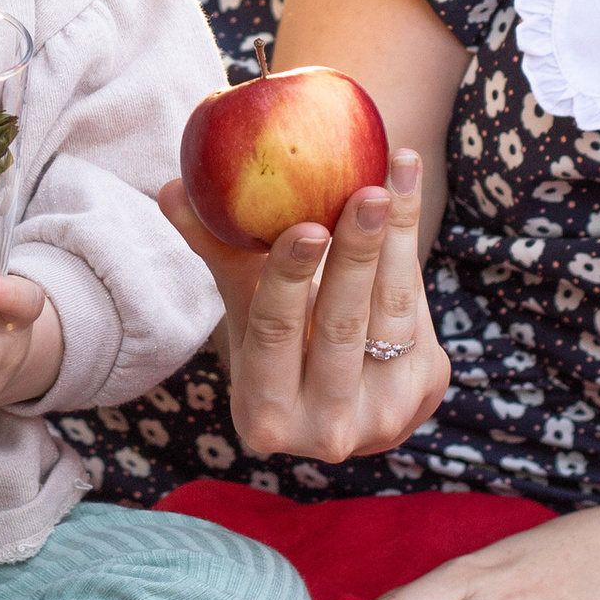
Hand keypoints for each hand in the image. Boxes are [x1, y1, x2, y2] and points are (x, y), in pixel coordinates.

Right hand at [160, 152, 449, 466]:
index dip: (289, 280)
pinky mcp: (428, 388)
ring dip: (397, 235)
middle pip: (342, 325)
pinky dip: (410, 248)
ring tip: (398, 169)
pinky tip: (406, 194)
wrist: (347, 403)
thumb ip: (219, 253)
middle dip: (358, 252)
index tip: (306, 226)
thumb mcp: (244, 314)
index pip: (274, 335)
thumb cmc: (280, 347)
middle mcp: (327, 430)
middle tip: (368, 190)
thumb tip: (171, 190)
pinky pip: (418, 310)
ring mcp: (385, 415)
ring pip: (393, 312)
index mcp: (265, 417)